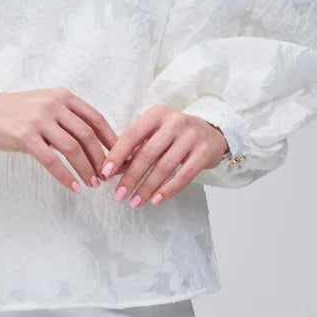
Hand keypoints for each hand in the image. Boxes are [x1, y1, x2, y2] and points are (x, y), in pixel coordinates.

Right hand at [0, 88, 118, 193]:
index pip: (95, 119)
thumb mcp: (47, 105)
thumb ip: (69, 119)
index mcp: (63, 96)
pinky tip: (72, 186)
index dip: (111, 140)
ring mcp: (40, 120)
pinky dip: (65, 175)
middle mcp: (54, 105)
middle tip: (106, 177)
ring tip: (92, 184)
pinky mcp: (26, 137)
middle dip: (101, 159)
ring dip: (86, 169)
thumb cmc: (20, 112)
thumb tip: (97, 145)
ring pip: (72, 149)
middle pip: (87, 135)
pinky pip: (51, 160)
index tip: (120, 157)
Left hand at [100, 105, 228, 206]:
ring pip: (164, 167)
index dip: (117, 155)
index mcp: (156, 114)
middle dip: (131, 177)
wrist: (211, 132)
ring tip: (135, 202)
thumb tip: (112, 170)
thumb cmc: (174, 135)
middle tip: (118, 195)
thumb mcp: (154, 134)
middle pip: (147, 153)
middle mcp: (174, 122)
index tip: (105, 174)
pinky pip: (184, 175)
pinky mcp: (204, 152)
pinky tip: (156, 200)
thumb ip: (135, 149)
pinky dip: (168, 190)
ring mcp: (191, 136)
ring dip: (147, 188)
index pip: (132, 135)